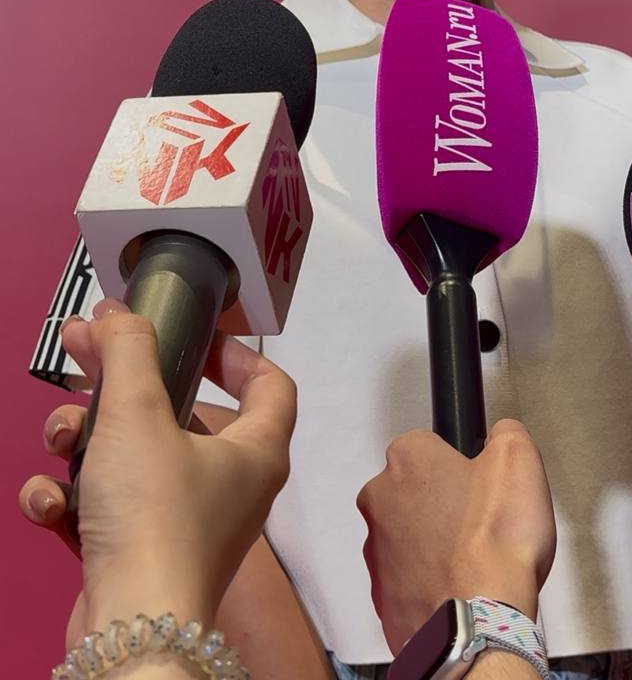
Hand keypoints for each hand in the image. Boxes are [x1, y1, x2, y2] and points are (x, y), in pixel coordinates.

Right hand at [19, 300, 295, 643]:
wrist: (130, 630)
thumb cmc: (154, 512)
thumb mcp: (138, 413)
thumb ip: (128, 351)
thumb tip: (118, 313)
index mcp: (256, 449)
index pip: (270, 384)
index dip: (235, 351)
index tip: (191, 333)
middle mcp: (230, 486)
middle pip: (178, 412)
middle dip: (121, 382)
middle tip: (81, 350)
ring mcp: (184, 525)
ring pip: (132, 458)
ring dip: (85, 441)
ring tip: (58, 438)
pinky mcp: (140, 557)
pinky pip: (107, 509)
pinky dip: (74, 501)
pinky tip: (49, 503)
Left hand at [356, 420, 555, 654]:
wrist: (481, 622)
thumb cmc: (495, 543)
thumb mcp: (519, 460)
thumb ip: (506, 433)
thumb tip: (500, 434)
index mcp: (407, 460)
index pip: (429, 446)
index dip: (461, 466)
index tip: (481, 486)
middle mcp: (379, 501)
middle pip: (413, 493)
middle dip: (442, 506)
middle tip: (479, 527)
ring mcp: (376, 553)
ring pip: (409, 539)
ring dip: (434, 547)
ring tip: (473, 564)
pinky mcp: (383, 599)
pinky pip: (408, 583)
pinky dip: (430, 587)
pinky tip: (459, 591)